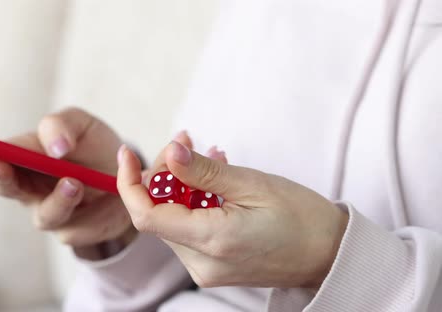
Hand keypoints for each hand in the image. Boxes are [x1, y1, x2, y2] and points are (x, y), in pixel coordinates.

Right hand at [0, 107, 130, 250]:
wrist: (128, 174)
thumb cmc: (93, 145)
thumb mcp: (81, 124)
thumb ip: (61, 125)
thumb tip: (55, 147)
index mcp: (21, 157)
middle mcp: (28, 187)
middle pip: (4, 187)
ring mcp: (49, 211)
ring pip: (45, 215)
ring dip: (57, 200)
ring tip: (74, 183)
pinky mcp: (72, 230)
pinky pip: (76, 228)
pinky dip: (91, 215)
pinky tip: (106, 200)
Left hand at [117, 139, 348, 288]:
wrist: (330, 255)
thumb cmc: (302, 219)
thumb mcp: (253, 184)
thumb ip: (204, 172)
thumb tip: (170, 154)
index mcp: (211, 241)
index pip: (146, 215)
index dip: (129, 182)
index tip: (126, 154)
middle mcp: (201, 263)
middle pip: (158, 213)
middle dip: (163, 173)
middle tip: (185, 141)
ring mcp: (206, 268)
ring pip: (172, 219)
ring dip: (180, 185)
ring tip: (207, 155)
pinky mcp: (213, 267)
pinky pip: (189, 229)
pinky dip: (193, 201)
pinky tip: (213, 179)